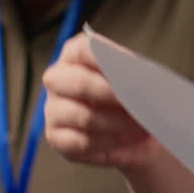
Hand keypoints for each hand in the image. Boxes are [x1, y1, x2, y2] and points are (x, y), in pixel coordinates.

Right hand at [43, 33, 159, 170]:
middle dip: (113, 94)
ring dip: (117, 123)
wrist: (136, 131)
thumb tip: (138, 78)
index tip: (134, 72)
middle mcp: (58, 78)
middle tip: (138, 103)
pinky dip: (108, 143)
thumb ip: (134, 74)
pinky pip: (82, 142)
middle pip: (79, 82)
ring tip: (140, 127)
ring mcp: (53, 109)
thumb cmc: (134, 97)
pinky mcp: (55, 138)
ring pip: (84, 116)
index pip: (85, 49)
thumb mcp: (138, 80)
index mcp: (75, 55)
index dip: (111, 60)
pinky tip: (124, 140)